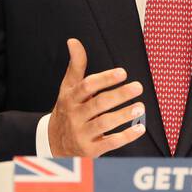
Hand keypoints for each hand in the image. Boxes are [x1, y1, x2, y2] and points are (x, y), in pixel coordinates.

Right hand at [47, 38, 147, 156]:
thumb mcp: (67, 88)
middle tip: (138, 87)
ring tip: (140, 107)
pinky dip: (125, 136)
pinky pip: (109, 143)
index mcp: (70, 98)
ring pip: (104, 124)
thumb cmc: (66, 110)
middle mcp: (75, 116)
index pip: (87, 86)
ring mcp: (81, 134)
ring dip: (123, 115)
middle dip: (119, 95)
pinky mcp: (90, 150)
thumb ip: (75, 65)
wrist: (52, 143)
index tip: (122, 72)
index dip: (104, 79)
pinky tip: (139, 128)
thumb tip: (73, 41)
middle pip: (98, 104)